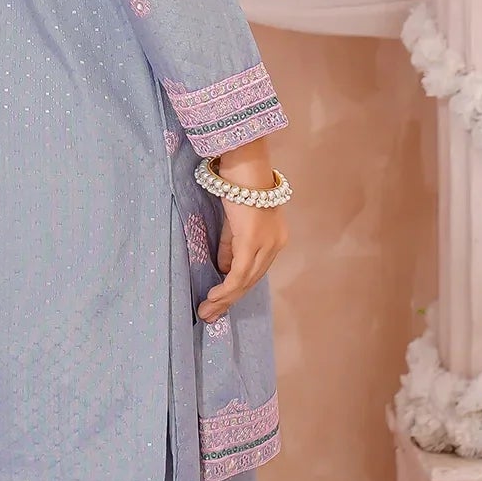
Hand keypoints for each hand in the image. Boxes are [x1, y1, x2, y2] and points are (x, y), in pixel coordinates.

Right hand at [197, 138, 288, 320]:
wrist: (244, 165)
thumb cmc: (239, 184)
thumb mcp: (235, 221)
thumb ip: (231, 245)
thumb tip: (222, 268)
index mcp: (275, 238)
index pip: (255, 270)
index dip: (237, 288)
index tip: (219, 301)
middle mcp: (275, 245)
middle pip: (251, 281)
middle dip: (228, 301)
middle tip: (209, 315)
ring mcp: (265, 245)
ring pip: (245, 282)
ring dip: (224, 300)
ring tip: (206, 312)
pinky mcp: (252, 243)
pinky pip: (238, 275)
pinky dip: (225, 290)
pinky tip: (213, 298)